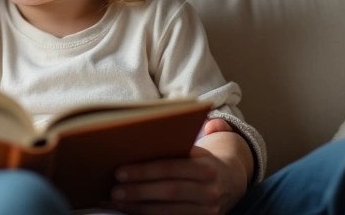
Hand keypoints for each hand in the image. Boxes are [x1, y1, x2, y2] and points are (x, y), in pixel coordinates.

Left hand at [109, 119, 247, 214]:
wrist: (229, 181)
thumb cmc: (199, 161)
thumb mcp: (193, 151)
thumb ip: (174, 145)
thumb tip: (141, 137)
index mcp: (205, 166)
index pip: (171, 168)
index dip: (143, 171)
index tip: (119, 172)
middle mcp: (209, 190)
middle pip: (168, 191)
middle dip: (138, 191)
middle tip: (114, 189)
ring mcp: (207, 210)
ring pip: (168, 211)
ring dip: (139, 207)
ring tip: (117, 201)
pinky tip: (130, 210)